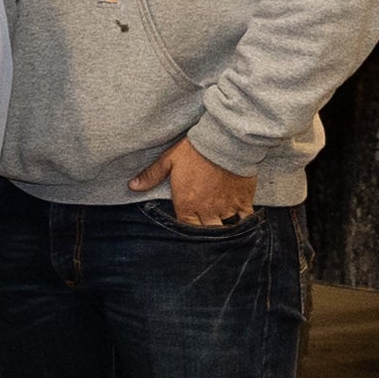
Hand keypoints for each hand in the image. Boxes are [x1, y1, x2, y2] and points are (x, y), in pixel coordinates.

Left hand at [136, 136, 257, 226]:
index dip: (187, 231)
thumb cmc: (195, 150)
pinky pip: (246, 219)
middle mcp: (206, 211)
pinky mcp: (243, 201)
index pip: (185, 229)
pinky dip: (246, 223)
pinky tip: (244, 224)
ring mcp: (226, 207)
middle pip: (206, 233)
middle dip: (206, 235)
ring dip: (225, 230)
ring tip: (225, 231)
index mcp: (186, 204)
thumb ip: (151, 175)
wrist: (225, 142)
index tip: (190, 228)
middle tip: (208, 232)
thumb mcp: (169, 160)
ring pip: (226, 229)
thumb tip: (132, 186)